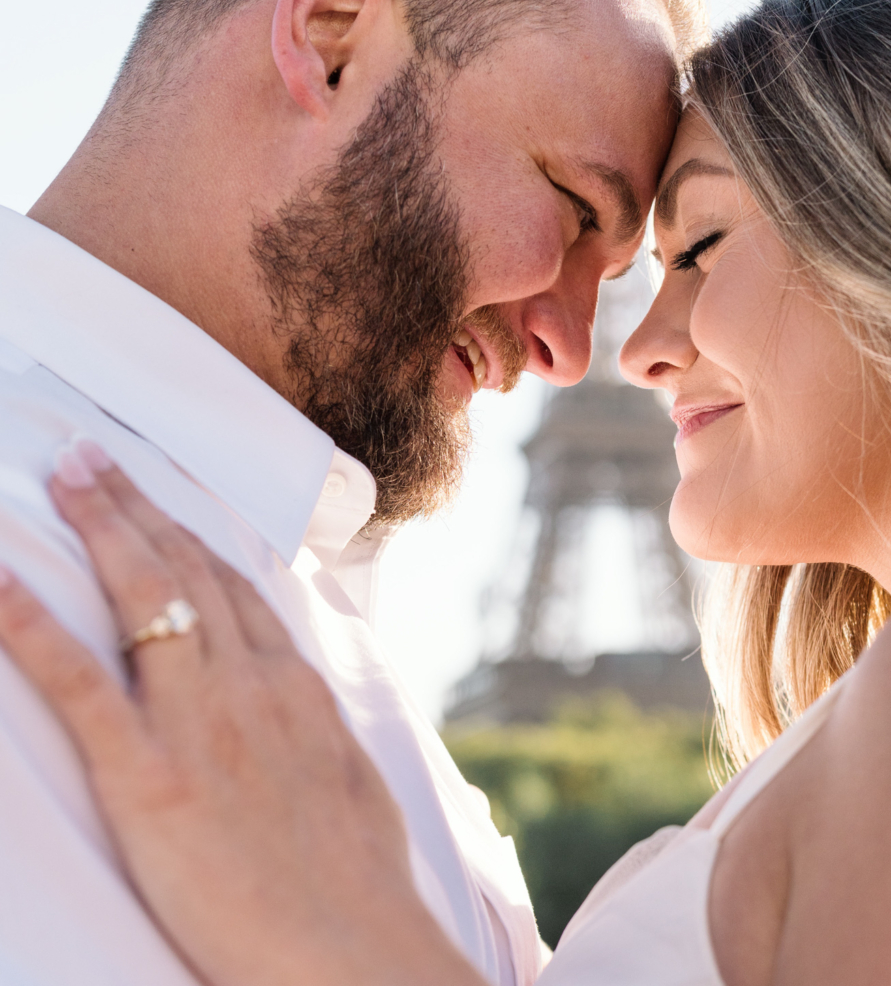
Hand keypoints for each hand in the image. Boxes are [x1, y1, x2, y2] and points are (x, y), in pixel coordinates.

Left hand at [0, 441, 482, 985]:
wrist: (352, 949)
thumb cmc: (359, 884)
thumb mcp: (351, 780)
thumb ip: (318, 726)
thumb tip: (306, 705)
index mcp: (297, 685)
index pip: (233, 585)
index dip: (187, 532)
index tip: (158, 496)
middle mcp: (249, 682)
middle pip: (183, 568)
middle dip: (132, 504)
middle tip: (87, 453)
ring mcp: (200, 721)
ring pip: (141, 594)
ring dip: (97, 524)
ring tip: (62, 476)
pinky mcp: (146, 774)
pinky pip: (78, 680)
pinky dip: (31, 622)